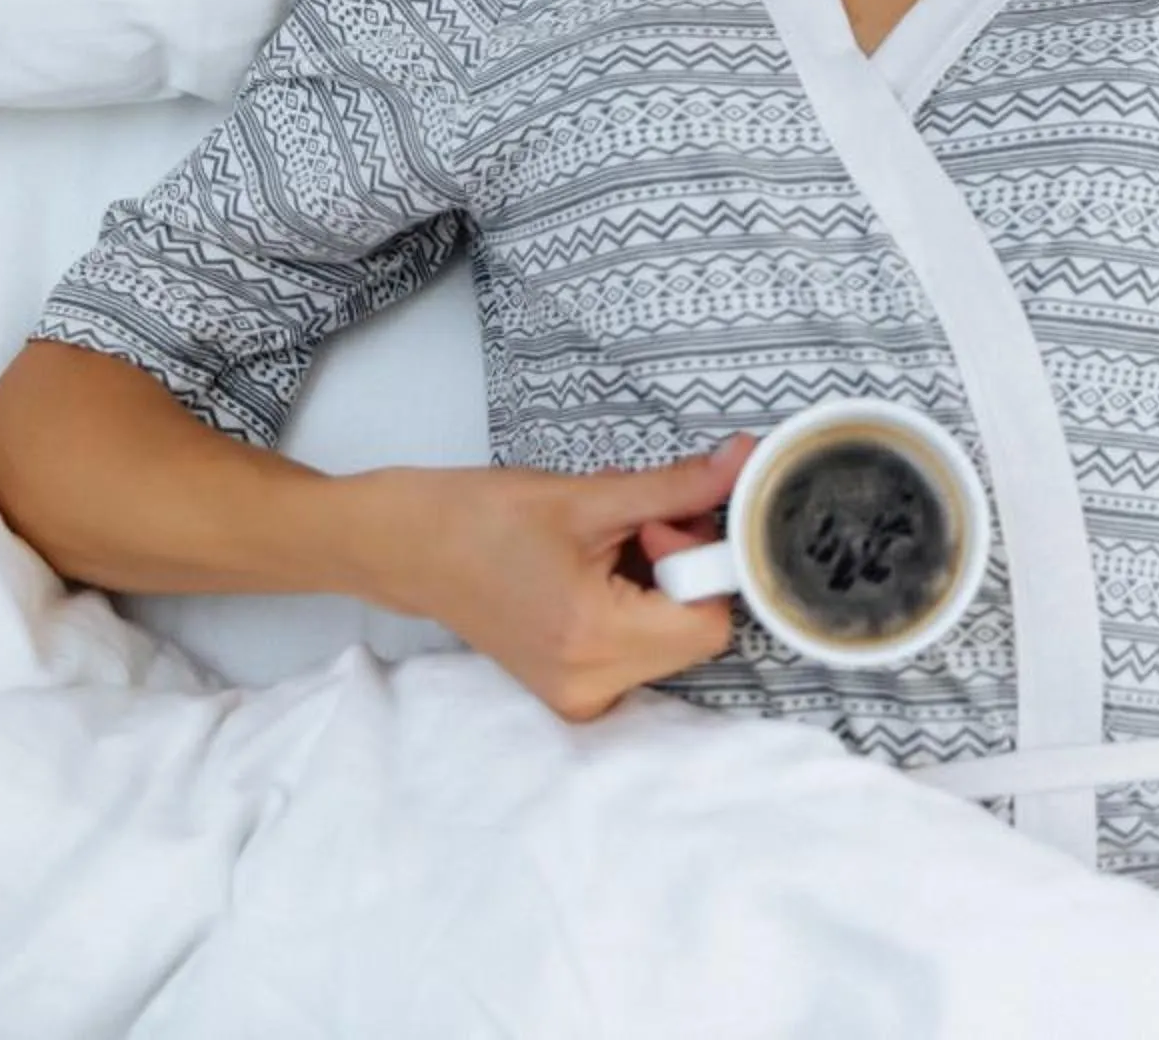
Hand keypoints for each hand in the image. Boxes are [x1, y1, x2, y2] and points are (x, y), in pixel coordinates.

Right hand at [367, 433, 758, 725]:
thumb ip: (679, 487)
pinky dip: (636, 602)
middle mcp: (591, 686)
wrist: (410, 547)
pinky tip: (597, 565)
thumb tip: (748, 463)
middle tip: (637, 521)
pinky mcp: (571, 690)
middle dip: (682, 568)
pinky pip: (638, 647)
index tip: (659, 519)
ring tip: (609, 538)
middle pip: (694, 632)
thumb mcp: (591, 495)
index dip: (700, 561)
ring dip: (659, 582)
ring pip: (669, 638)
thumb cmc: (486, 516)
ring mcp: (579, 697)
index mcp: (595, 640)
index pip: (710, 622)